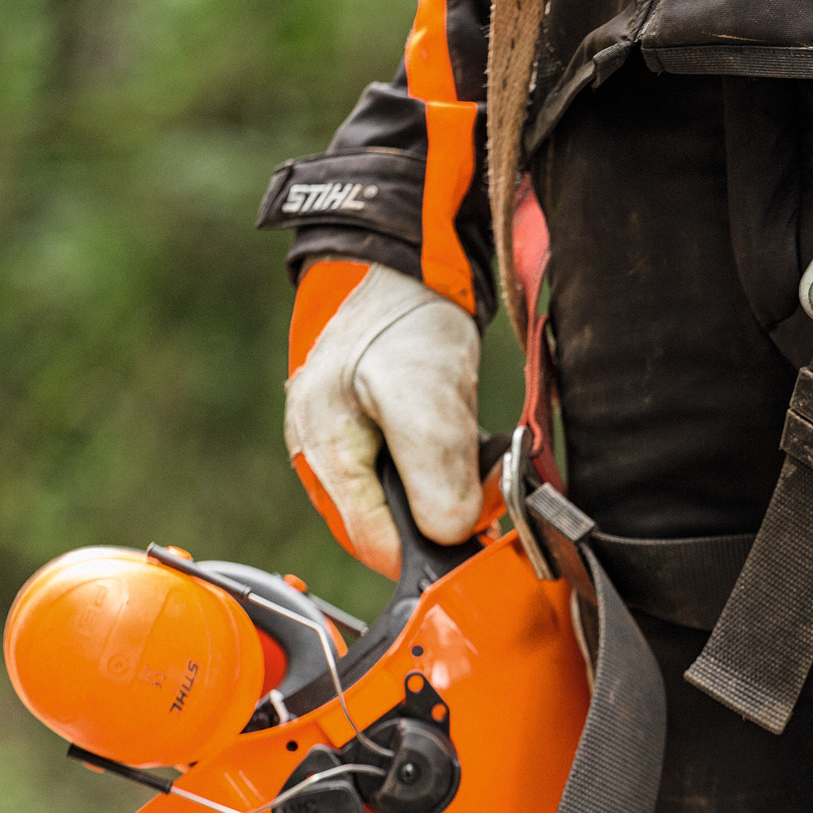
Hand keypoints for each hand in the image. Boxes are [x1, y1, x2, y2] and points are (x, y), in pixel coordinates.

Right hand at [284, 260, 481, 573]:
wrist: (405, 263)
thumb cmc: (403, 320)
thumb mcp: (426, 398)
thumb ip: (435, 474)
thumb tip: (450, 534)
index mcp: (324, 454)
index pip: (372, 543)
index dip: (428, 549)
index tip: (477, 529)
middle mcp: (327, 458)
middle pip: (390, 527)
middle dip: (444, 514)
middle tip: (488, 482)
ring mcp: (348, 445)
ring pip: (407, 501)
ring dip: (452, 488)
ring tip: (479, 450)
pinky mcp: (374, 433)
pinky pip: (414, 473)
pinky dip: (449, 465)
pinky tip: (469, 439)